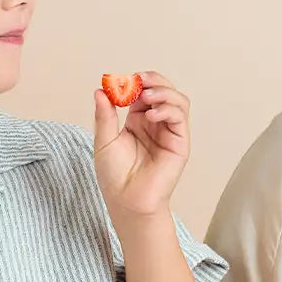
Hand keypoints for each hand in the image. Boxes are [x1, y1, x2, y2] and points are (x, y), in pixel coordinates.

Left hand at [93, 71, 190, 221]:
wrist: (126, 201)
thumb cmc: (114, 176)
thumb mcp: (104, 140)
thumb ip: (105, 115)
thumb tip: (100, 89)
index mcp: (138, 121)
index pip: (143, 91)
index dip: (135, 82)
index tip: (122, 80)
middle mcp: (156, 124)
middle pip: (164, 90)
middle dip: (153, 80)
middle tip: (139, 79)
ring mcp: (170, 132)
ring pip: (178, 100)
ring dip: (164, 92)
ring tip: (146, 97)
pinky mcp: (180, 143)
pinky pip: (180, 118)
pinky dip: (167, 110)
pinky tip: (150, 115)